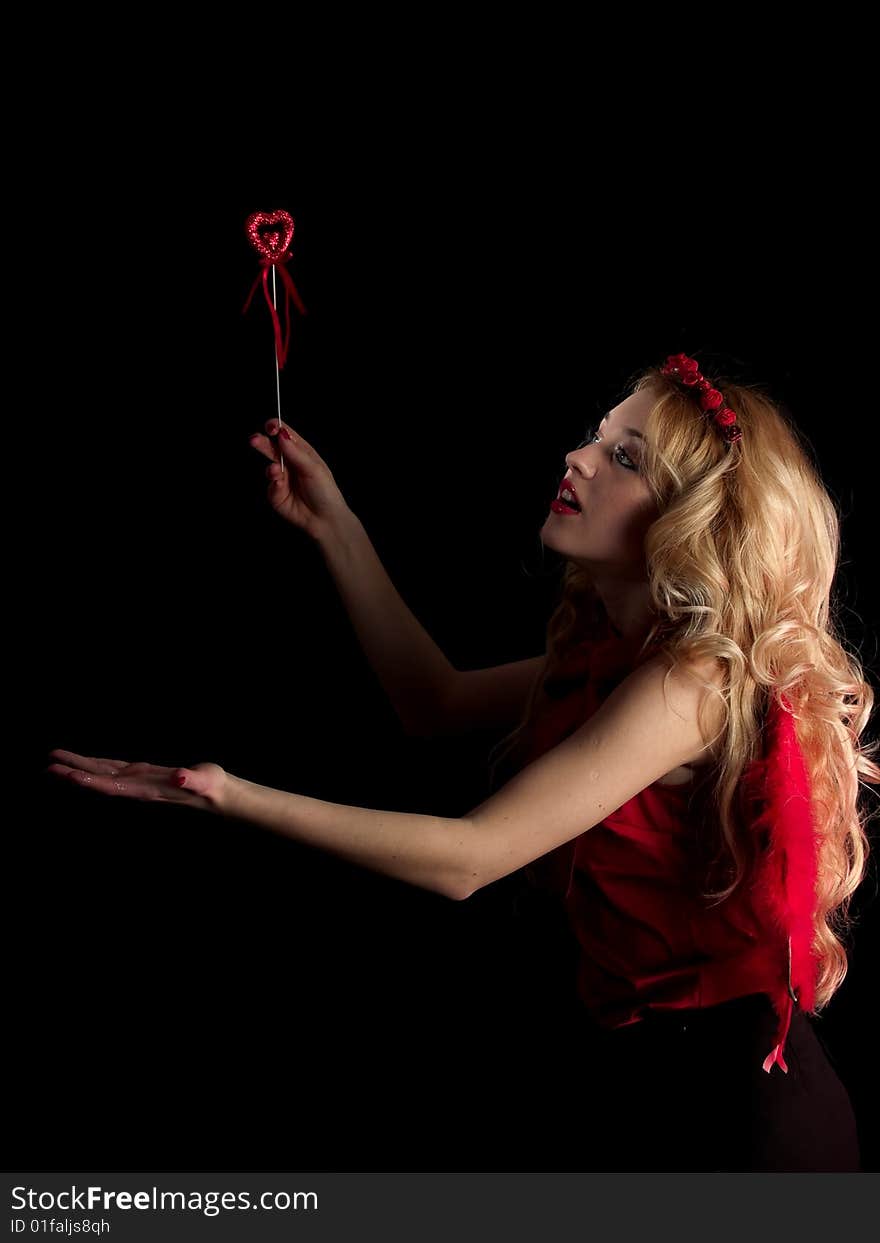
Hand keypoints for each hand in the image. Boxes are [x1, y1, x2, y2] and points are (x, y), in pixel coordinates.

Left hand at [45, 750, 226, 812]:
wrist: (216, 793)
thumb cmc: (210, 787)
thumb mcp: (203, 780)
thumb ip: (191, 779)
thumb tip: (180, 777)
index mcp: (147, 790)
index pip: (114, 787)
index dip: (92, 782)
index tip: (71, 776)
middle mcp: (136, 788)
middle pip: (99, 781)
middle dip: (74, 774)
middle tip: (49, 766)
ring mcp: (136, 781)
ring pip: (102, 774)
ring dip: (79, 767)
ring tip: (55, 760)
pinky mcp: (141, 774)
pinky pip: (112, 768)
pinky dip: (95, 764)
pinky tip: (84, 762)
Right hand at [249, 419, 354, 541]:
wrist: (325, 520)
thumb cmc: (325, 492)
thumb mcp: (314, 469)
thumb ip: (296, 452)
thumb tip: (281, 434)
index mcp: (301, 452)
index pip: (285, 434)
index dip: (276, 427)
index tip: (271, 426)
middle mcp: (290, 463)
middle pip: (272, 448)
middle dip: (262, 443)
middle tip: (255, 440)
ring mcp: (281, 478)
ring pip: (268, 467)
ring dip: (271, 468)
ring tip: (275, 472)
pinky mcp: (275, 494)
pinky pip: (270, 485)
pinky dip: (274, 485)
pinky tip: (280, 487)